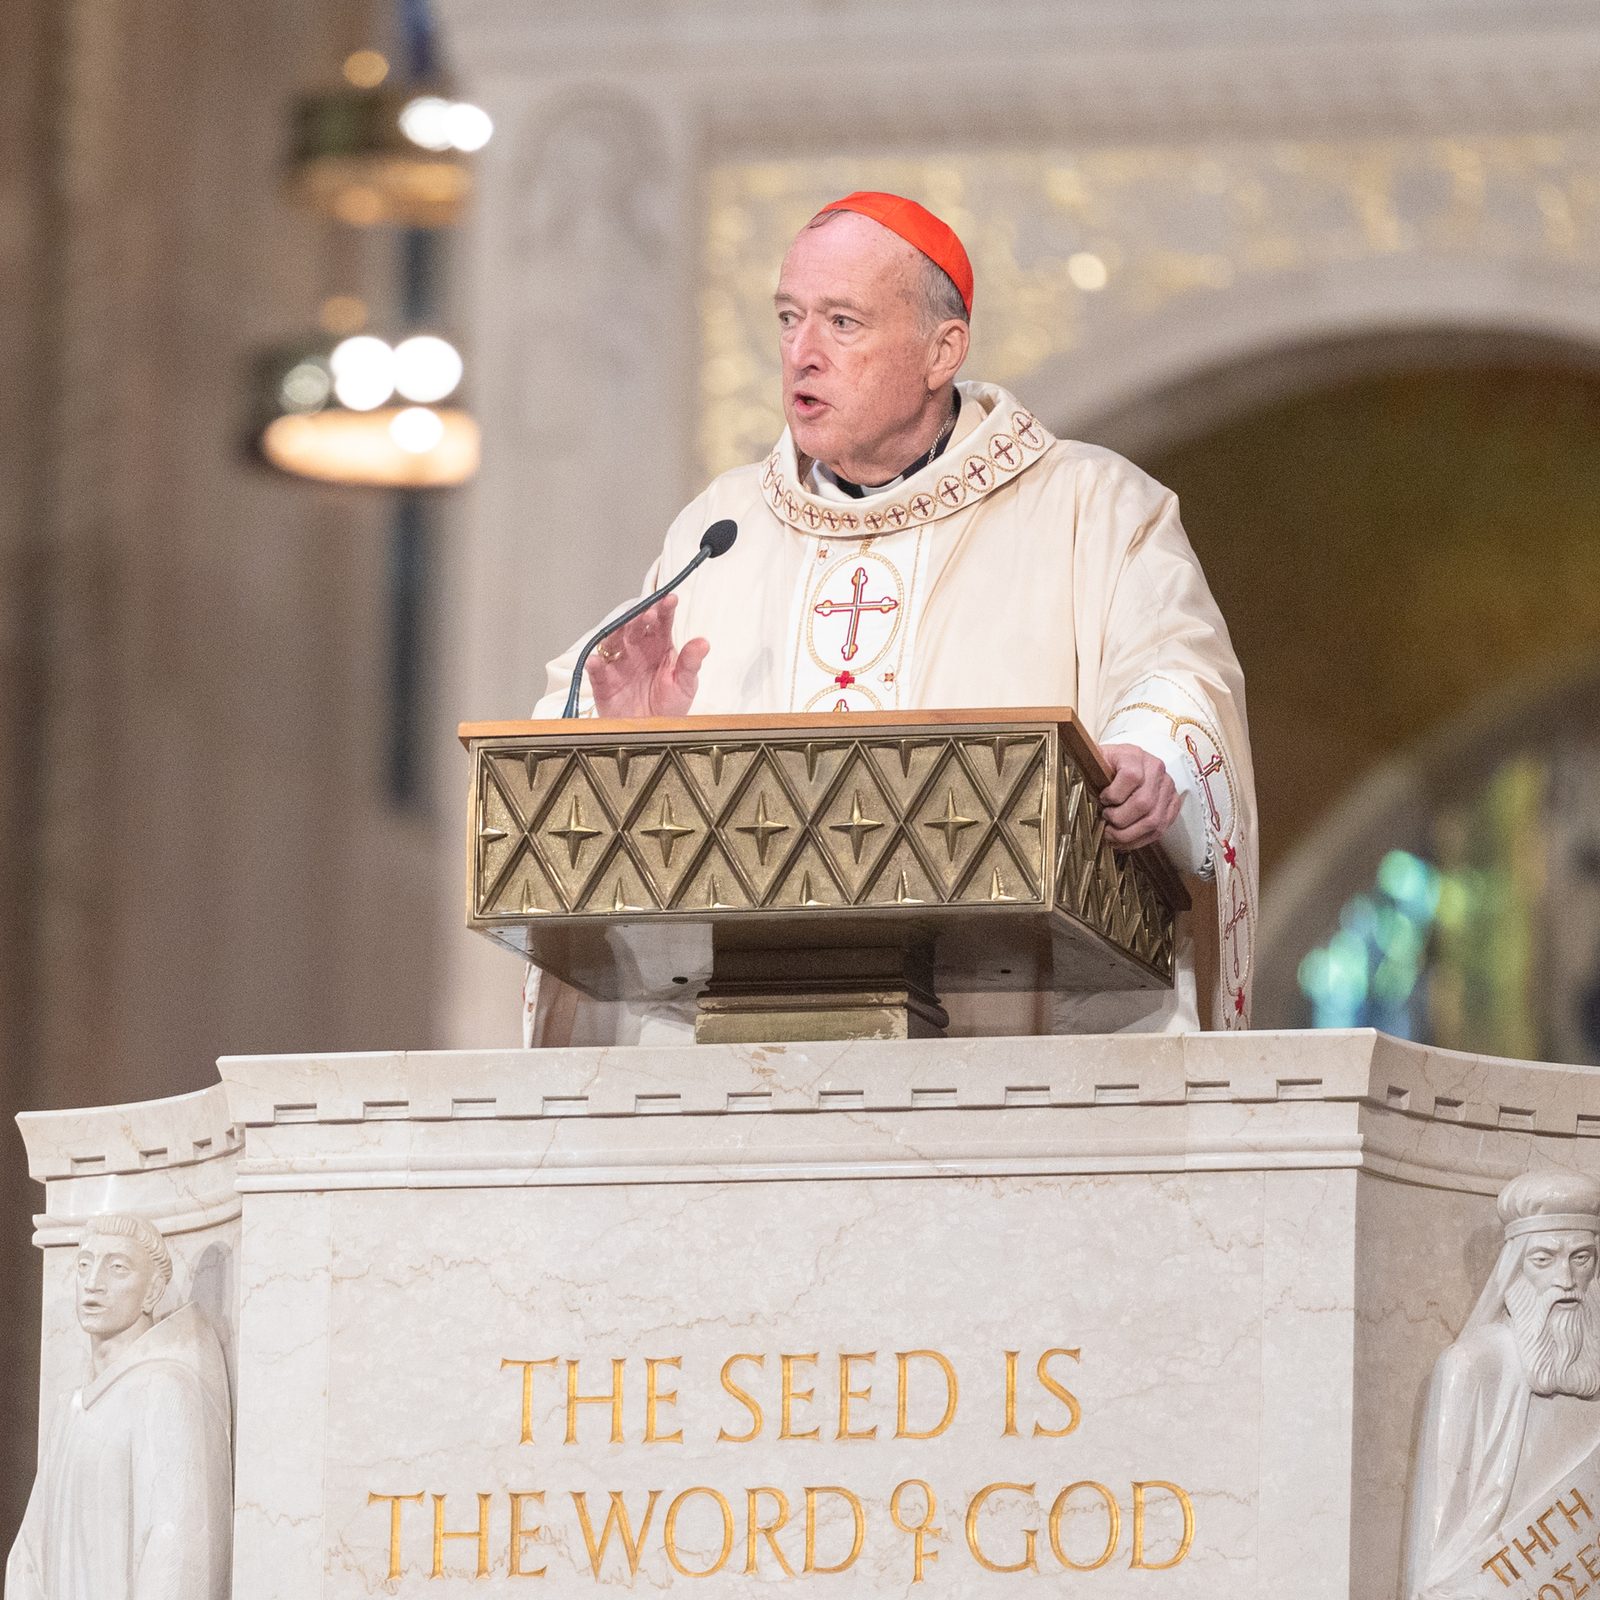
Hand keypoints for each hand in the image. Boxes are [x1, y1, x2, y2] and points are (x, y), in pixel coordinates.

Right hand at [584, 592, 709, 716]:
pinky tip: (597, 660)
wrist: (653, 734)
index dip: (664, 609)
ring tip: (624, 627)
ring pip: (613, 641)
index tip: (671, 599)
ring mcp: (619, 664)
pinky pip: (597, 670)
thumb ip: (691, 663)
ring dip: (617, 633)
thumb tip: (704, 642)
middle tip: (648, 614)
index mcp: (659, 646)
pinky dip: (595, 664)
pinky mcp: (604, 682)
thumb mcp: (686, 685)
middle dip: (640, 618)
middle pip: (635, 627)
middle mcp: (637, 650)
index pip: (662, 623)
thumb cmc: (670, 707)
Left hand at [1098, 743, 1183, 850]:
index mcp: (1135, 756)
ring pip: (1154, 821)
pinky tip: (1125, 841)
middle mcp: (1156, 770)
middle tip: (1106, 822)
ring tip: (1112, 836)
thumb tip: (1087, 795)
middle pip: (1143, 803)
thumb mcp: (1097, 759)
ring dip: (1129, 835)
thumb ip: (1090, 771)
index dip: (1114, 794)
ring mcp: (1167, 788)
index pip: (1131, 776)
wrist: (1127, 762)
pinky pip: (1160, 829)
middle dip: (1120, 820)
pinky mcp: (1172, 804)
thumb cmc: (1109, 764)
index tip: (1102, 800)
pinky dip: (1140, 840)